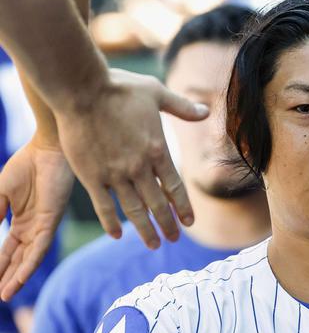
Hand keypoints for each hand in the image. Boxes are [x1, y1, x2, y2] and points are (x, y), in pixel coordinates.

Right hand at [0, 139, 72, 299]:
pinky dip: (29, 262)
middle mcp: (33, 228)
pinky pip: (40, 246)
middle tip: (0, 296)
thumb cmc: (26, 166)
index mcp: (21, 222)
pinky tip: (21, 277)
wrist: (46, 150)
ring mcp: (43, 226)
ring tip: (6, 294)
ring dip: (17, 276)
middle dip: (7, 277)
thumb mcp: (1, 194)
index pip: (7, 251)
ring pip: (29, 258)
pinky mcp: (51, 221)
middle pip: (17, 259)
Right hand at [54, 67, 207, 247]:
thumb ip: (181, 107)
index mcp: (157, 150)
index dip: (182, 207)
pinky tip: (117, 235)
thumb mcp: (156, 93)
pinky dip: (110, 222)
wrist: (80, 88)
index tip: (189, 222)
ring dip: (145, 230)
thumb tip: (205, 111)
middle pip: (157, 205)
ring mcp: (114, 174)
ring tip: (153, 245)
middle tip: (173, 240)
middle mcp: (138, 168)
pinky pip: (103, 206)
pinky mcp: (90, 175)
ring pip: (133, 210)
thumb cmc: (118, 87)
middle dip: (167, 225)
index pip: (175, 187)